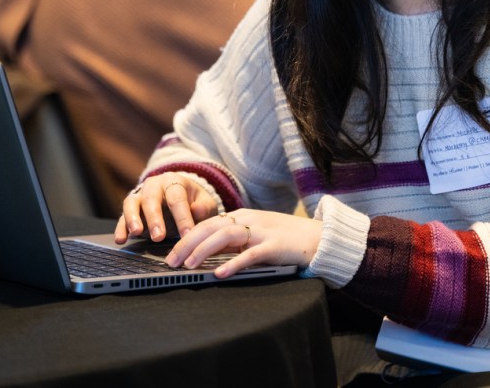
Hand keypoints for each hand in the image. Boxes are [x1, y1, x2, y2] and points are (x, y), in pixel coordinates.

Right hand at [115, 174, 217, 242]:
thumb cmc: (193, 201)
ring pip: (132, 203)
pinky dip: (120, 228)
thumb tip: (197, 210)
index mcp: (174, 181)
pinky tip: (121, 240)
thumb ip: (204, 207)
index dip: (182, 217)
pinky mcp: (130, 208)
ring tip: (136, 233)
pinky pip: (122, 216)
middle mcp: (154, 185)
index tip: (186, 235)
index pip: (177, 198)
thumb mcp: (204, 202)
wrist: (179, 195)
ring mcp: (139, 195)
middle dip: (155, 218)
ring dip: (133, 218)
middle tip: (159, 237)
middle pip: (152, 199)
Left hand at [165, 209, 322, 276]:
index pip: (207, 224)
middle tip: (171, 262)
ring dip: (204, 251)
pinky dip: (234, 263)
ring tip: (190, 266)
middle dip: (187, 244)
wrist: (319, 238)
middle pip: (211, 227)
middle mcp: (250, 219)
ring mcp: (263, 231)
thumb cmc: (286, 239)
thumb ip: (235, 241)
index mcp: (243, 216)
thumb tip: (207, 254)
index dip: (187, 238)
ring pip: (226, 236)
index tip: (172, 254)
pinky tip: (220, 273)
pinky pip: (251, 254)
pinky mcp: (275, 245)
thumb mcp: (256, 234)